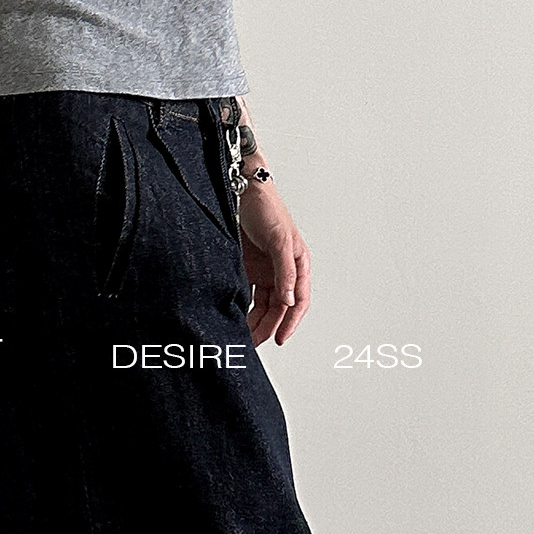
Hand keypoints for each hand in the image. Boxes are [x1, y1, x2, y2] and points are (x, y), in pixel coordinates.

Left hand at [237, 179, 311, 344]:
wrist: (243, 190)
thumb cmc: (267, 209)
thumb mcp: (279, 240)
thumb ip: (284, 271)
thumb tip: (289, 300)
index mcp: (298, 265)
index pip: (298, 301)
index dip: (290, 322)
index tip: (279, 339)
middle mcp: (283, 271)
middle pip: (279, 307)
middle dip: (268, 326)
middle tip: (254, 343)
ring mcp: (266, 270)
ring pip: (263, 304)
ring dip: (255, 320)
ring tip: (244, 335)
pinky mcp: (249, 267)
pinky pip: (248, 293)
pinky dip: (243, 306)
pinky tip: (235, 317)